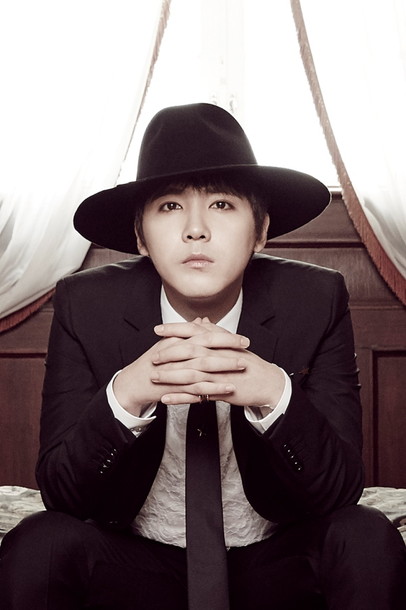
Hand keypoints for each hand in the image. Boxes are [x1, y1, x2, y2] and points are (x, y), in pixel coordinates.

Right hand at [112, 318, 246, 414]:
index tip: (243, 338)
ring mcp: (176, 372)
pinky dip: (213, 389)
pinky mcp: (175, 388)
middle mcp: (177, 355)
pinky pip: (197, 389)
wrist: (134, 383)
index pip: (205, 336)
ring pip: (203, 369)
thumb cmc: (153, 362)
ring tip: (241, 368)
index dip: (225, 337)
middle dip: (228, 350)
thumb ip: (187, 332)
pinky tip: (228, 390)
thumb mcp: (169, 343)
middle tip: (246, 350)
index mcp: (178, 342)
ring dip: (224, 368)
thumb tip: (202, 321)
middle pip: (206, 350)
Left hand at [153, 318, 284, 407]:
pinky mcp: (221, 391)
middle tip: (152, 356)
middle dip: (168, 353)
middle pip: (189, 351)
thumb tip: (201, 322)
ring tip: (154, 377)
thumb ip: (214, 334)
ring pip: (190, 373)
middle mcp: (219, 355)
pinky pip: (197, 395)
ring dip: (170, 376)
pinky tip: (166, 399)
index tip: (158, 329)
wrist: (268, 383)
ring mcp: (220, 374)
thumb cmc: (248, 364)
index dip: (175, 330)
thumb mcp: (232, 344)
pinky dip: (180, 397)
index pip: (194, 332)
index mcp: (221, 342)